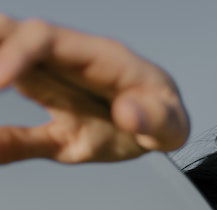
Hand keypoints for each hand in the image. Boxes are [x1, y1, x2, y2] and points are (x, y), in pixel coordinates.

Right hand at [0, 14, 189, 163]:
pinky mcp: (50, 120)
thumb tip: (128, 115)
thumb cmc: (165, 117)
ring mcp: (53, 89)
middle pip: (11, 39)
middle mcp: (65, 66)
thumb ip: (155, 120)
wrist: (158, 126)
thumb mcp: (172, 124)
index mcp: (95, 58)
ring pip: (4, 72)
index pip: (45, 41)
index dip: (17, 53)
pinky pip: (15, 134)